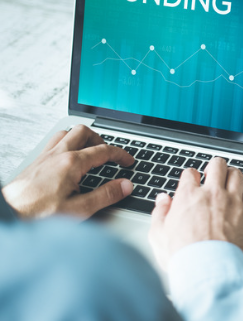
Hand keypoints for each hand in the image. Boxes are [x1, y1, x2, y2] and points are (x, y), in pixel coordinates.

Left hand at [3, 125, 134, 218]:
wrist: (8, 214)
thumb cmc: (37, 213)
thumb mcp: (78, 209)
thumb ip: (105, 196)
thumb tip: (125, 186)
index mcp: (71, 163)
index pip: (103, 150)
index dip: (120, 155)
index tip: (128, 161)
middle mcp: (58, 154)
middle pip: (84, 132)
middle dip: (100, 139)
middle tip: (108, 153)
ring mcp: (45, 156)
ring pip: (67, 133)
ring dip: (81, 138)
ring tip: (89, 150)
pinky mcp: (36, 162)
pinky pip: (54, 142)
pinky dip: (67, 144)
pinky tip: (68, 158)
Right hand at [149, 157, 242, 269]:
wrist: (208, 270)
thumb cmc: (184, 257)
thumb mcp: (158, 236)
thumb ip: (160, 213)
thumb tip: (162, 201)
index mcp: (189, 197)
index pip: (190, 174)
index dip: (191, 176)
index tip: (192, 180)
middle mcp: (212, 194)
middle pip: (217, 166)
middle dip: (214, 166)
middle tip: (214, 172)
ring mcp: (233, 202)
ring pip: (237, 175)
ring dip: (232, 174)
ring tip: (231, 177)